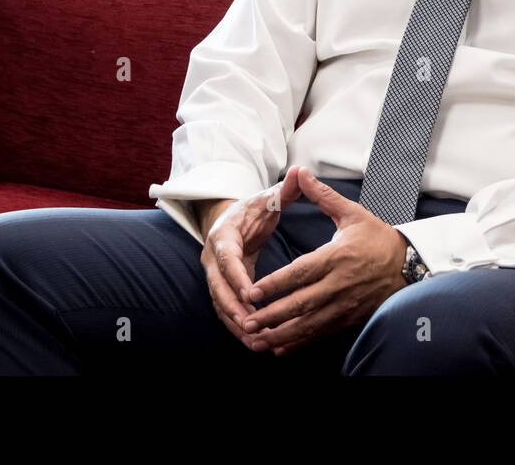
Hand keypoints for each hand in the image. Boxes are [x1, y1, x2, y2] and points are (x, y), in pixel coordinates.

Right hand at [199, 167, 304, 349]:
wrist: (232, 219)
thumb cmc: (252, 209)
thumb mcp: (268, 198)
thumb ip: (285, 189)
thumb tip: (301, 171)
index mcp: (224, 235)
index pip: (226, 258)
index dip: (236, 276)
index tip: (250, 293)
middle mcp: (213, 258)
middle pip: (218, 288)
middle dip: (233, 309)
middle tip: (252, 327)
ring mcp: (215, 276)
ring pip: (220, 305)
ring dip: (236, 325)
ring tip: (257, 342)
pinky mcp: (223, 289)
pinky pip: (228, 311)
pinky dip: (239, 327)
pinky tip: (257, 342)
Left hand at [241, 167, 408, 355]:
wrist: (410, 265)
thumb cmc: (378, 238)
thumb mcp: (351, 213)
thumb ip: (322, 195)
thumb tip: (300, 172)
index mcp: (336, 257)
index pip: (301, 272)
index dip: (276, 284)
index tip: (252, 292)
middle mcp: (339, 284)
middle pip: (301, 303)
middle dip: (272, 315)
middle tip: (247, 322)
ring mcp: (345, 305)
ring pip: (309, 324)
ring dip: (282, 334)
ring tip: (257, 341)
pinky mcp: (350, 319)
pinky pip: (321, 334)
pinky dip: (300, 342)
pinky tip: (281, 348)